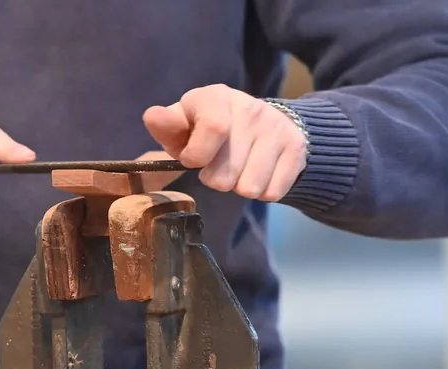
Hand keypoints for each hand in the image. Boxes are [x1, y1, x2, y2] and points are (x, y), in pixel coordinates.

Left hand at [142, 84, 307, 200]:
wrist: (261, 123)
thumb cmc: (206, 129)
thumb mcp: (183, 127)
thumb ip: (166, 127)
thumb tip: (152, 116)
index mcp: (216, 97)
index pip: (214, 129)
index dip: (198, 157)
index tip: (194, 160)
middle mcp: (250, 107)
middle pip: (226, 173)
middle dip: (216, 179)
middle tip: (219, 164)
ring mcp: (276, 127)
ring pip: (249, 188)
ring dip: (239, 187)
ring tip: (238, 169)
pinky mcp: (296, 147)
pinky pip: (272, 192)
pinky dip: (262, 191)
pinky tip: (258, 173)